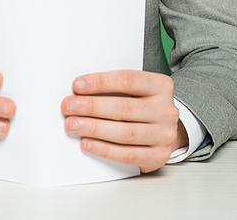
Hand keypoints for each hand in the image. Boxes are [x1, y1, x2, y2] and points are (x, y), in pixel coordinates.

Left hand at [61, 70, 187, 172]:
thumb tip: (80, 90)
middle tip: (69, 106)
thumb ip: (114, 87)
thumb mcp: (137, 89)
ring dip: (93, 128)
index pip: (127, 80)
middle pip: (123, 107)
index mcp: (161, 85)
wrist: (167, 130)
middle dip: (91, 107)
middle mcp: (166, 110)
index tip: (77, 85)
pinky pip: (127, 154)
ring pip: (124, 132)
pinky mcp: (158, 156)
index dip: (100, 82)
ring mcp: (164, 135)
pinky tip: (87, 143)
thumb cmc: (144, 105)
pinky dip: (104, 149)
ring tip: (72, 125)